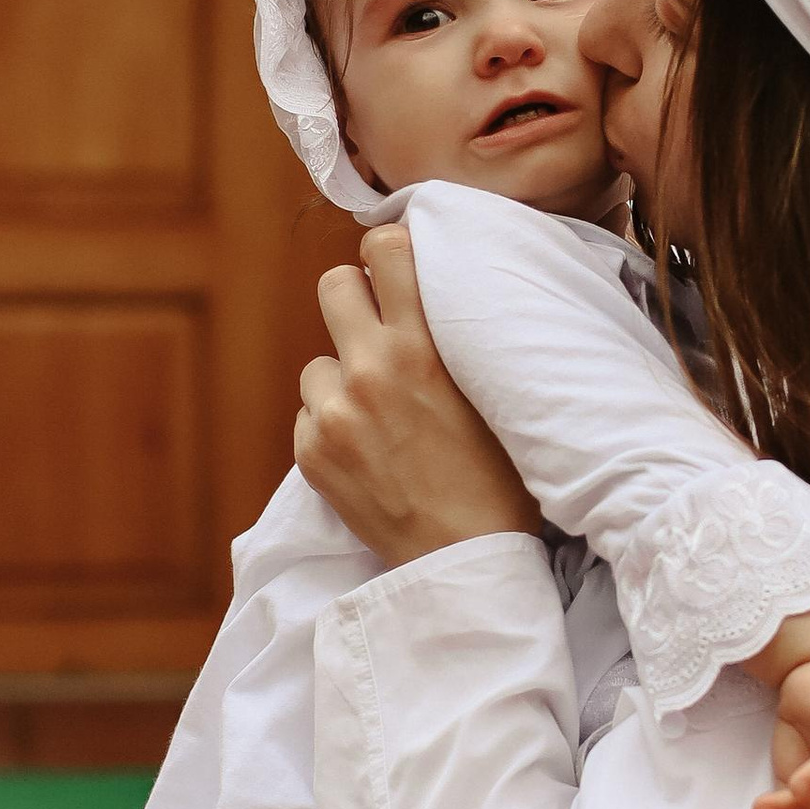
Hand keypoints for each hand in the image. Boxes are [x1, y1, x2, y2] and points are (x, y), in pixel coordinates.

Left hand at [295, 224, 538, 564]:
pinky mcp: (311, 453)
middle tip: (380, 330)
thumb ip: (457, 339)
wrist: (467, 559)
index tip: (397, 268)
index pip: (385, 249)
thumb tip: (434, 288)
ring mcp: (333, 414)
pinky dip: (331, 425)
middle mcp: (371, 370)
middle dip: (355, 301)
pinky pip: (309, 412)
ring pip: (318, 361)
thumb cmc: (500, 479)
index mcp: (422, 346)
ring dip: (342, 378)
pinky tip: (369, 451)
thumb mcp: (495, 393)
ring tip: (380, 414)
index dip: (388, 252)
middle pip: (334, 285)